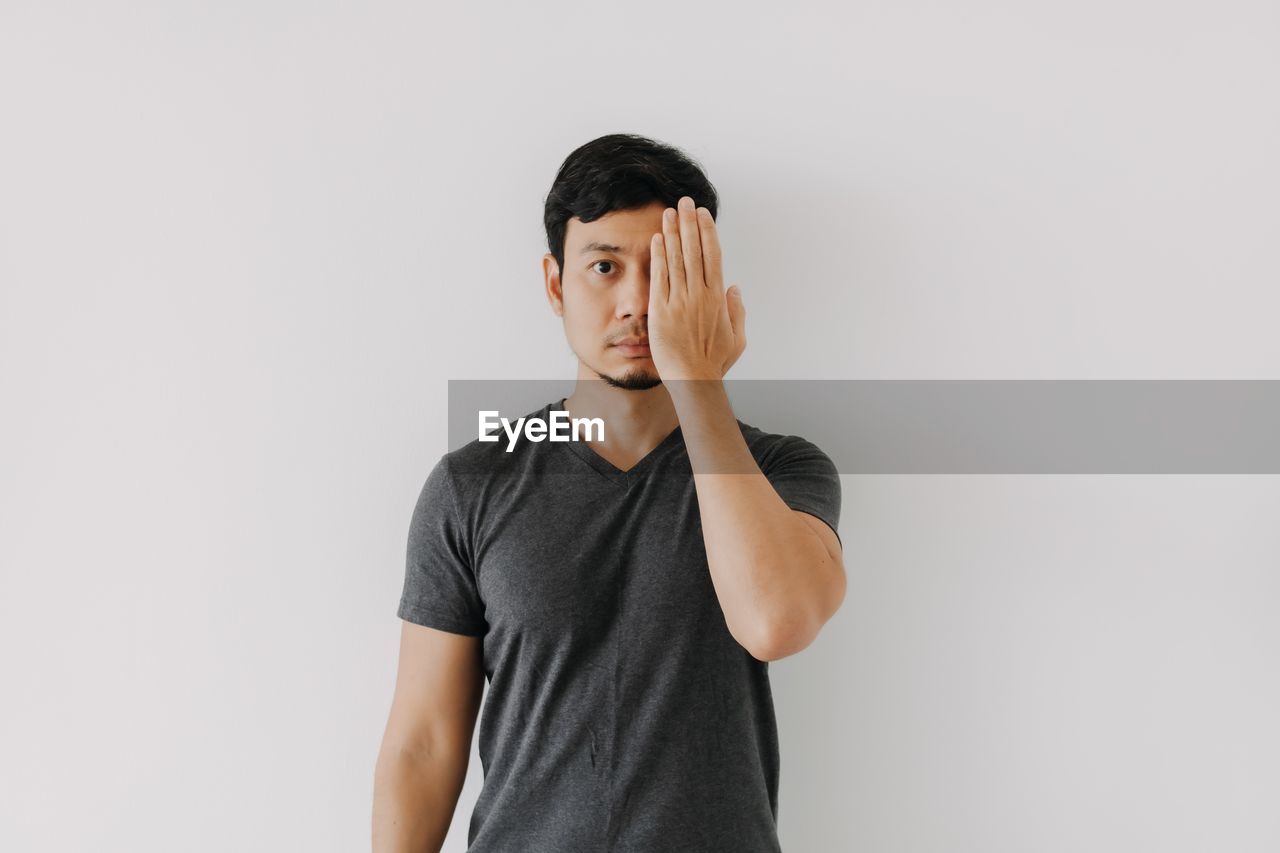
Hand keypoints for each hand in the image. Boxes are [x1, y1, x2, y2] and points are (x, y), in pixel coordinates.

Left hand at [648, 196, 746, 381]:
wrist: (693, 380)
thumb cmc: (713, 363)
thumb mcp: (737, 338)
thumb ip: (737, 311)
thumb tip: (735, 289)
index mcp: (718, 297)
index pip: (713, 255)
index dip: (707, 232)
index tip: (702, 214)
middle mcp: (699, 294)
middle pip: (694, 250)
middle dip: (689, 223)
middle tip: (684, 201)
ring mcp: (680, 300)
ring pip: (676, 259)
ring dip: (672, 232)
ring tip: (668, 212)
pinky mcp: (661, 310)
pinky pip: (659, 277)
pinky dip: (658, 256)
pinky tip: (657, 238)